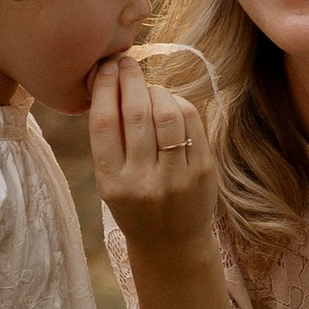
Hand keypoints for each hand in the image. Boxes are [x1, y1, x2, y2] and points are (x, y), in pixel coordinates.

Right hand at [90, 57, 216, 258]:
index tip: (106, 68)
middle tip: (127, 63)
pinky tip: (171, 103)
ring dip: (156, 89)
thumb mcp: (111, 182)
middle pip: (136, 112)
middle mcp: (144, 181)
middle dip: (131, 79)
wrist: (172, 245)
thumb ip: (110, 141)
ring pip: (167, 113)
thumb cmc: (134, 206)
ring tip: (148, 87)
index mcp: (112, 183)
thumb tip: (109, 82)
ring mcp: (177, 177)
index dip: (105, 88)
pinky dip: (178, 104)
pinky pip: (192, 122)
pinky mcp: (204, 172)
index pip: (104, 122)